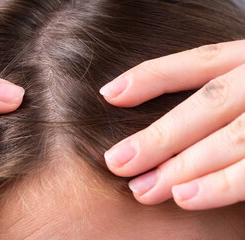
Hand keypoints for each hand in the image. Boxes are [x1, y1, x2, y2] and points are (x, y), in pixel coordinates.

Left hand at [100, 40, 244, 209]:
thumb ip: (222, 91)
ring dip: (181, 166)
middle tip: (116, 162)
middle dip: (159, 136)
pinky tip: (184, 197)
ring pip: (229, 138)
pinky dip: (220, 185)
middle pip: (207, 103)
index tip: (108, 94)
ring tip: (142, 189)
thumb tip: (170, 123)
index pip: (198, 62)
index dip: (151, 76)